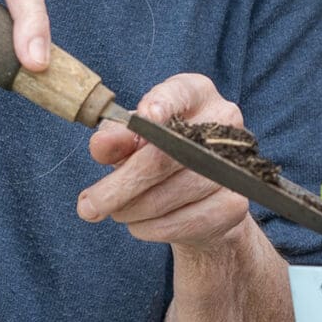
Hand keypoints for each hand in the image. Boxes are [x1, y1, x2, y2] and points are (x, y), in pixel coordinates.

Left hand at [82, 73, 252, 254]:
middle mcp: (224, 123)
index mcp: (197, 94)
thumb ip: (115, 139)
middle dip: (122, 184)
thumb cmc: (158, 156)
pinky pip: (182, 222)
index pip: (180, 93)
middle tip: (87, 206)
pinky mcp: (233, 205)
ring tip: (116, 212)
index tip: (144, 117)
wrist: (198, 201)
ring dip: (132, 209)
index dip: (163, 104)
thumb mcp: (131, 141)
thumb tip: (101, 143)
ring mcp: (233, 165)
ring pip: (170, 194)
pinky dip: (151, 228)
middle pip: (167, 155)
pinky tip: (139, 224)